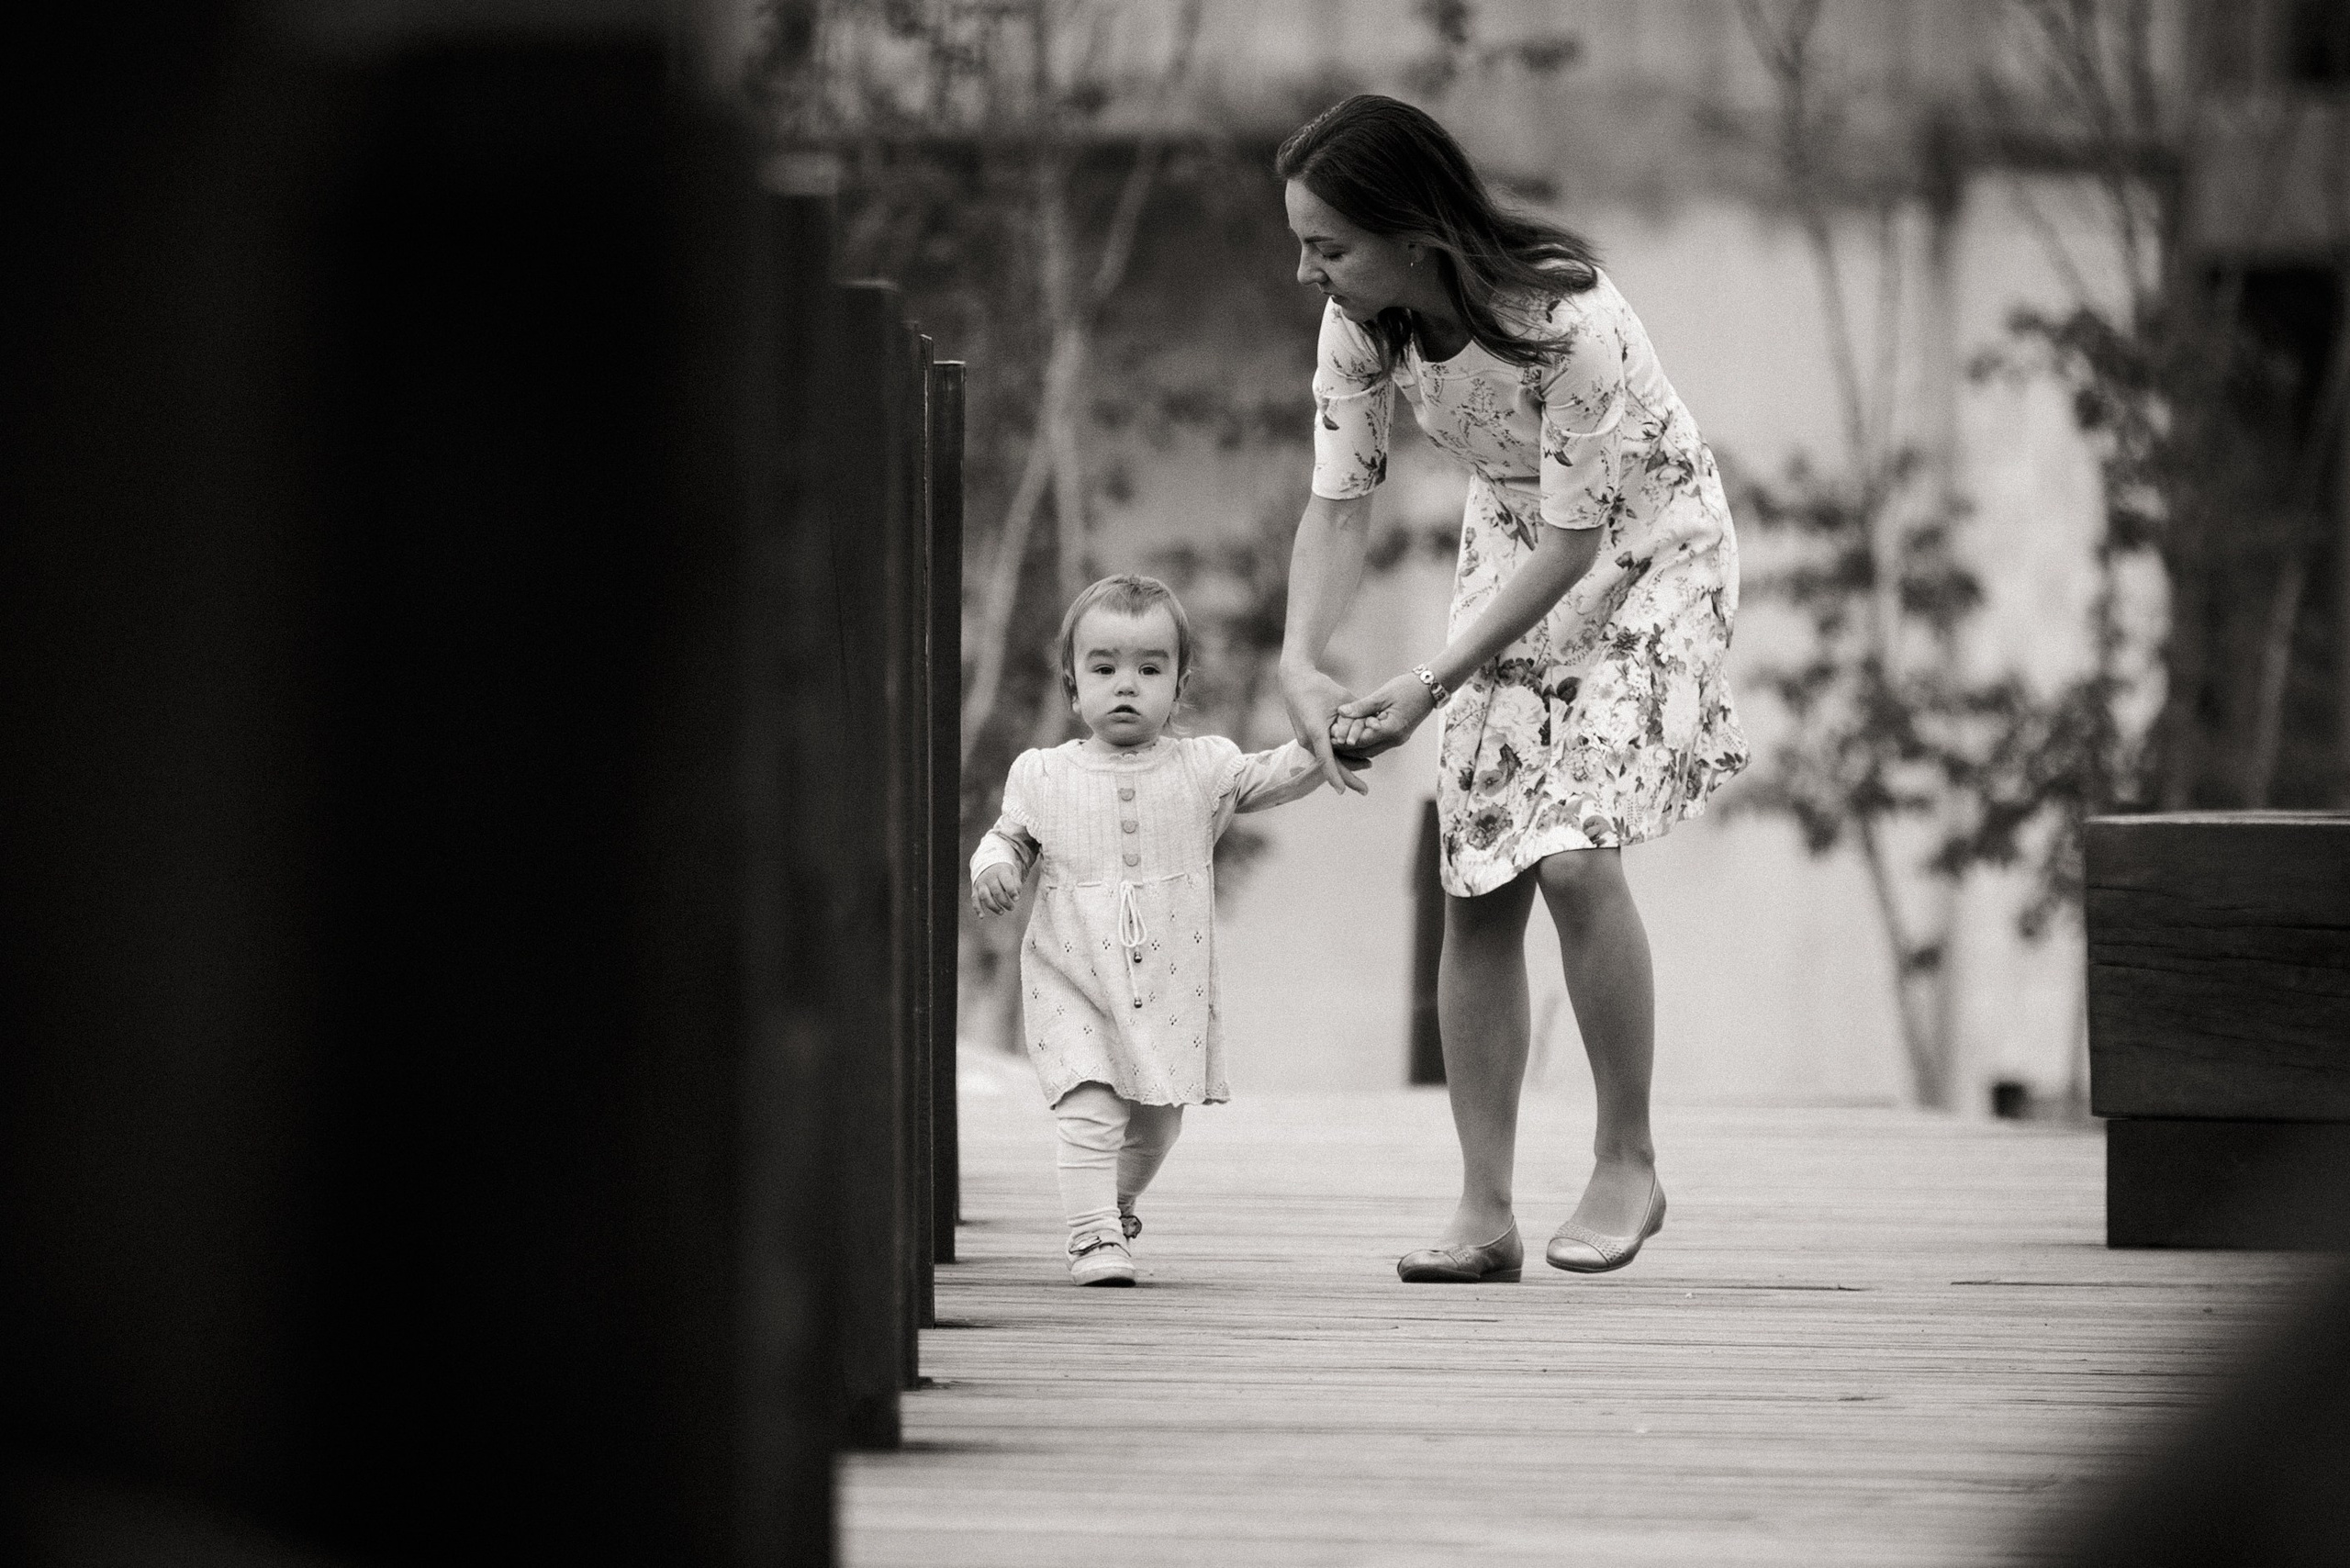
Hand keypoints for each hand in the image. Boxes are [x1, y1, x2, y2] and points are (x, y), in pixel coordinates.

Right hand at [971, 862, 1022, 916]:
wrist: (988, 864)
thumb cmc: (1004, 872)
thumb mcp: (1013, 873)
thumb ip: (1017, 884)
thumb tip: (1016, 897)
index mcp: (1000, 871)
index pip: (1006, 882)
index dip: (1011, 891)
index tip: (1016, 899)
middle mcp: (989, 877)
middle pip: (996, 891)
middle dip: (1005, 902)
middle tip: (1012, 908)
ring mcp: (981, 883)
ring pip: (985, 896)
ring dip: (994, 906)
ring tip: (1002, 912)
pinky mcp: (975, 889)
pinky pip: (975, 899)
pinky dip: (978, 908)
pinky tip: (982, 916)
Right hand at [1279, 661, 1369, 795]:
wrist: (1294, 680)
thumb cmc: (1319, 686)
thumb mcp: (1343, 697)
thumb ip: (1359, 714)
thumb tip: (1375, 725)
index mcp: (1316, 731)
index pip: (1326, 760)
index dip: (1336, 776)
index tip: (1342, 792)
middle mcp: (1308, 740)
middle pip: (1330, 765)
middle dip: (1347, 778)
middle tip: (1365, 791)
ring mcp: (1305, 740)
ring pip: (1328, 759)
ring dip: (1346, 766)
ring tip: (1367, 770)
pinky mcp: (1307, 737)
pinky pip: (1324, 751)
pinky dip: (1339, 756)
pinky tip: (1354, 759)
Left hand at [1331, 672, 1435, 754]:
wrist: (1431, 687)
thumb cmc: (1407, 687)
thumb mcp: (1382, 694)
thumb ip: (1362, 706)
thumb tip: (1341, 712)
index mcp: (1391, 729)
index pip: (1363, 740)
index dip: (1345, 740)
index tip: (1329, 736)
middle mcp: (1395, 739)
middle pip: (1365, 751)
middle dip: (1347, 748)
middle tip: (1329, 742)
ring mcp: (1398, 740)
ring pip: (1371, 750)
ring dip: (1355, 747)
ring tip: (1337, 741)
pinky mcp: (1398, 736)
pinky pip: (1378, 744)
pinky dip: (1365, 742)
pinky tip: (1352, 737)